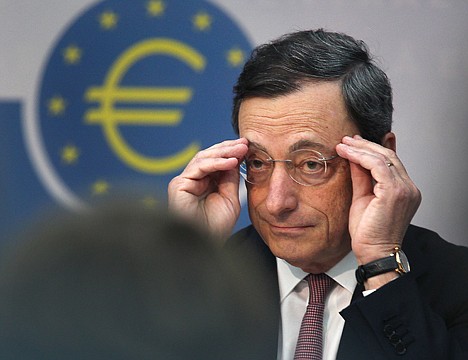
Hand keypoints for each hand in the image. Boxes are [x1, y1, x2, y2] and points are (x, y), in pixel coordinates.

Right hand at [168, 138, 247, 238]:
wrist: (205, 245)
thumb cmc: (216, 227)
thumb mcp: (230, 198)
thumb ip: (230, 178)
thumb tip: (236, 158)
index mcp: (205, 184)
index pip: (217, 161)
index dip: (231, 152)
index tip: (247, 146)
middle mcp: (193, 181)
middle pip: (209, 156)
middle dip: (228, 148)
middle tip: (245, 143)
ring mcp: (184, 182)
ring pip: (203, 158)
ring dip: (224, 152)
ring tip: (240, 150)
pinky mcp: (178, 185)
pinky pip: (198, 167)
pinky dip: (216, 162)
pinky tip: (231, 161)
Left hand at [336, 135, 421, 265]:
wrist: (373, 252)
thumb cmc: (368, 232)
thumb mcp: (363, 197)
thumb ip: (362, 177)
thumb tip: (355, 159)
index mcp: (405, 190)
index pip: (391, 161)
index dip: (372, 149)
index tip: (355, 142)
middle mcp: (409, 188)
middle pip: (389, 156)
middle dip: (365, 145)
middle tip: (347, 139)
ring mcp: (404, 189)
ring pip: (383, 158)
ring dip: (360, 148)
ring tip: (343, 144)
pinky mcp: (394, 192)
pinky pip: (378, 165)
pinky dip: (361, 157)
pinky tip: (347, 153)